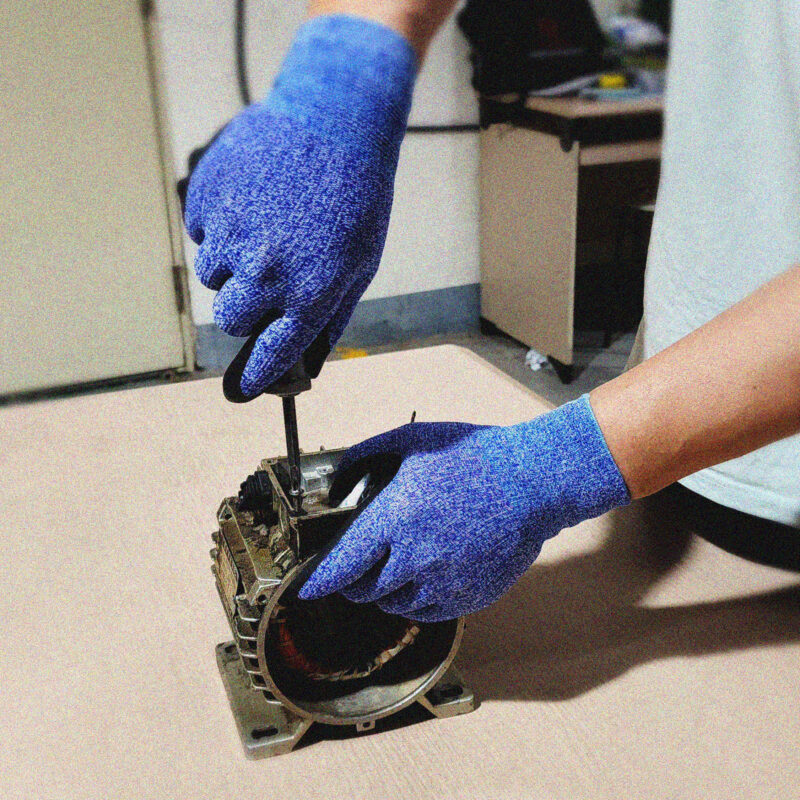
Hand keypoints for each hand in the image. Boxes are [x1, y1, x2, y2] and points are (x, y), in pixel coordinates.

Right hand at [184, 16, 416, 396]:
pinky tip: (252, 202)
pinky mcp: (207, 202)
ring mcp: (232, 236)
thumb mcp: (360, 263)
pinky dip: (219, 227)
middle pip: (231, 319)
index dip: (255, 375)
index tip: (242, 389)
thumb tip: (308, 358)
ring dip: (232, 264)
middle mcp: (267, 272)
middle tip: (264, 278)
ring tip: (265, 228)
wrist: (332, 119)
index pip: (272, 353)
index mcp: (310, 292)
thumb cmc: (356, 195)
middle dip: (246, 306)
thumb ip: (330, 312)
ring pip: (212, 278)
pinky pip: (201, 235)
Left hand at [299, 396, 630, 620]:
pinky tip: (421, 579)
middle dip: (354, 583)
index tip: (308, 590)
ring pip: (395, 604)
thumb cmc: (474, 456)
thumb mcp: (413, 439)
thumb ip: (365, 457)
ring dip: (384, 592)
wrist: (532, 481)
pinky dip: (415, 601)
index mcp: (396, 517)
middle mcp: (415, 556)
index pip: (344, 564)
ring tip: (394, 570)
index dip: (321, 581)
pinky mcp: (469, 596)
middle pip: (365, 589)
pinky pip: (428, 613)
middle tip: (357, 571)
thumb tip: (336, 484)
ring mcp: (444, 581)